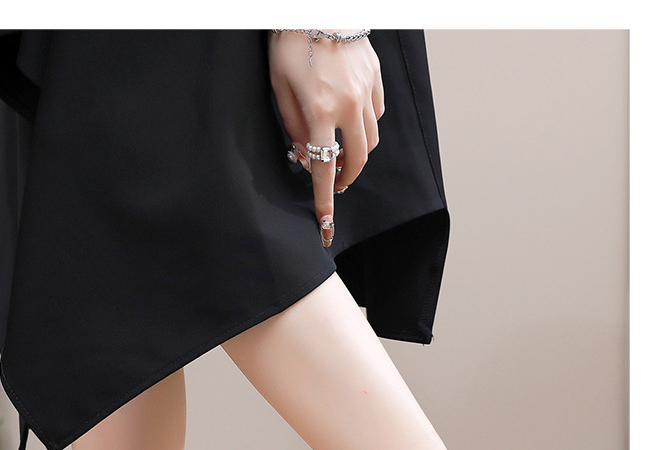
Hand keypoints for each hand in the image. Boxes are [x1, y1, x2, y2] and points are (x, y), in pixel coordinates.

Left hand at [268, 30, 384, 245]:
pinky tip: (351, 122)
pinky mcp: (375, 76)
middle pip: (357, 159)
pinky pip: (377, 113)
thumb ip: (294, 126)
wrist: (315, 6)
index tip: (325, 222)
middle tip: (334, 181)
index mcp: (320, 110)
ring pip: (371, 139)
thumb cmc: (290, 43)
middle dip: (346, 177)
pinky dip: (366, 126)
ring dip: (357, 154)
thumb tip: (307, 155)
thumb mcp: (279, 87)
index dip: (324, 198)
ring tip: (341, 153)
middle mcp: (348, 104)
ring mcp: (366, 90)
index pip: (324, 167)